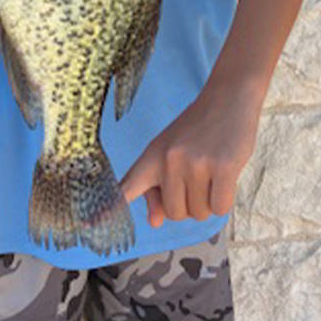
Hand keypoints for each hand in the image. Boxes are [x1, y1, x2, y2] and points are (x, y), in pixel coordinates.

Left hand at [120, 82, 260, 227]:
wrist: (228, 98)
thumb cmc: (198, 128)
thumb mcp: (171, 151)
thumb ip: (158, 187)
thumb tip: (155, 222)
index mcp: (152, 156)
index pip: (128, 186)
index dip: (109, 208)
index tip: (92, 222)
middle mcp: (169, 161)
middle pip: (174, 213)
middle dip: (188, 204)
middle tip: (197, 177)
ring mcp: (196, 164)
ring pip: (198, 213)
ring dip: (208, 202)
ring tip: (211, 173)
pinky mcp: (223, 167)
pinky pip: (219, 208)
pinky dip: (223, 200)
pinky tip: (225, 177)